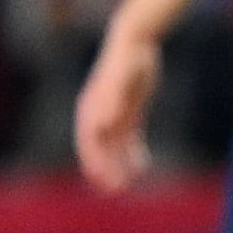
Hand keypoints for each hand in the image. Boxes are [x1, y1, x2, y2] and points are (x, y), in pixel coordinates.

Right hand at [74, 29, 161, 192]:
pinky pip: (129, 139)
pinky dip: (134, 153)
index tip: (104, 181)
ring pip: (114, 147)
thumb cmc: (127, 59)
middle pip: (99, 148)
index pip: (89, 142)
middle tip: (116, 191)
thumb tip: (102, 125)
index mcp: (91, 108)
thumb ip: (112, 100)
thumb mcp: (122, 78)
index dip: (95, 163)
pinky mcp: (128, 113)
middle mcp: (98, 114)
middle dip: (105, 170)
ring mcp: (113, 114)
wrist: (135, 41)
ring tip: (129, 184)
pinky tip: (143, 166)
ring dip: (119, 165)